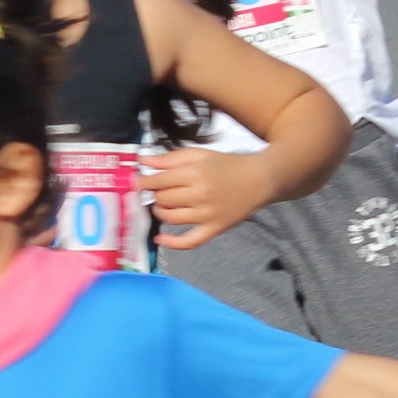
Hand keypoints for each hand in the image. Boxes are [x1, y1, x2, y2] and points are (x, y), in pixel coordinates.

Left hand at [137, 146, 269, 250]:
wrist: (259, 179)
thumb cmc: (227, 165)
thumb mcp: (199, 155)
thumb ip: (169, 158)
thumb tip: (142, 162)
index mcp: (194, 173)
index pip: (157, 181)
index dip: (143, 182)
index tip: (138, 182)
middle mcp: (199, 195)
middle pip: (162, 199)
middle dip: (154, 195)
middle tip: (156, 191)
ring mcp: (207, 215)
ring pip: (170, 218)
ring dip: (160, 212)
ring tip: (162, 205)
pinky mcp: (214, 229)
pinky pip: (189, 242)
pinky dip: (172, 243)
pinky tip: (160, 239)